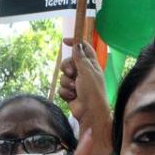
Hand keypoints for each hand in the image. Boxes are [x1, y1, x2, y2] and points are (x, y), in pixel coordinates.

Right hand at [59, 39, 112, 154]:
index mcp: (92, 65)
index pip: (83, 48)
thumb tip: (77, 45)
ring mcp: (77, 84)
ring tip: (74, 89)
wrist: (90, 113)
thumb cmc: (92, 91)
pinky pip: (62, 88)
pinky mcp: (70, 93)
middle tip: (71, 73)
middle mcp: (84, 73)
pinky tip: (72, 97)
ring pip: (63, 76)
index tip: (65, 41)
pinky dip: (65, 92)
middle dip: (67, 67)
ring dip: (67, 83)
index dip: (75, 43)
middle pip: (69, 62)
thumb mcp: (87, 71)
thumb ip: (80, 58)